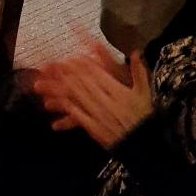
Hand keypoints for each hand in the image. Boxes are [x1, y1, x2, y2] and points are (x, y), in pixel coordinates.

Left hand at [34, 51, 153, 148]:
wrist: (141, 144)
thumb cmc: (143, 116)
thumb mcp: (144, 92)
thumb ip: (139, 71)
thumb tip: (136, 52)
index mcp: (117, 91)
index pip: (98, 74)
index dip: (84, 65)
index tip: (74, 57)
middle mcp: (106, 101)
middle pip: (84, 84)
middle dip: (70, 73)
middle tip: (57, 64)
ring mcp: (98, 115)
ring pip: (78, 98)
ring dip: (64, 89)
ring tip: (52, 81)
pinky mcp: (94, 128)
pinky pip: (78, 116)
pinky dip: (68, 109)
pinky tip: (58, 103)